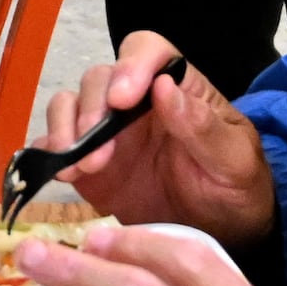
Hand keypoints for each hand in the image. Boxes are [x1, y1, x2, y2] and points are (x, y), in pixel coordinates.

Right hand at [40, 33, 274, 242]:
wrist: (223, 234)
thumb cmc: (236, 188)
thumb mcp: (234, 160)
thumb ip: (202, 126)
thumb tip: (164, 87)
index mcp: (177, 89)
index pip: (149, 51)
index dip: (131, 65)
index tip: (123, 99)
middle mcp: (136, 103)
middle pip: (100, 78)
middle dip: (93, 109)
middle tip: (97, 152)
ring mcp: (109, 133)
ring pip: (70, 104)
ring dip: (66, 128)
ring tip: (77, 167)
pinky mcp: (88, 165)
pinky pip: (56, 146)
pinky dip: (50, 153)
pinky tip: (61, 175)